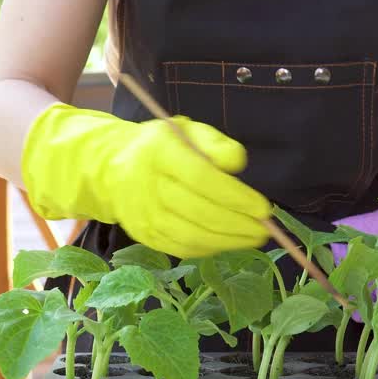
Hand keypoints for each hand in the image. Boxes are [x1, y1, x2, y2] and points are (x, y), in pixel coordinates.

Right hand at [21, 103, 270, 257]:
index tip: (263, 207)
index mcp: (159, 152)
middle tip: (265, 228)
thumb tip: (237, 164)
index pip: (200, 178)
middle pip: (199, 212)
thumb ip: (216, 143)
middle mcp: (147, 185)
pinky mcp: (145, 236)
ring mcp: (143, 215)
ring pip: (191, 236)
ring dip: (228, 241)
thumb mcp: (188, 130)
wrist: (112, 169)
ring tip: (253, 238)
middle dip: (238, 224)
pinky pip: (182, 248)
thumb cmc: (161, 147)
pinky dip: (210, 248)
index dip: (235, 196)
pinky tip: (229, 242)